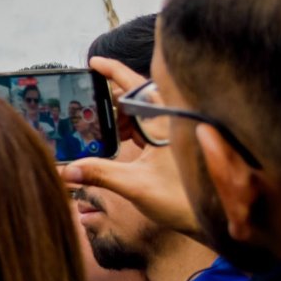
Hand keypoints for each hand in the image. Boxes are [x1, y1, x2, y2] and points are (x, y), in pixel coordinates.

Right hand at [59, 57, 202, 238]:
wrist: (213, 218)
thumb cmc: (182, 201)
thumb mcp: (135, 186)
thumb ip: (100, 174)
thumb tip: (67, 170)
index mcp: (166, 123)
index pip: (137, 86)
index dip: (114, 71)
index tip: (94, 62)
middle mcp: (173, 121)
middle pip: (138, 95)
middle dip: (113, 97)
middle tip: (91, 105)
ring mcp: (176, 130)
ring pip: (144, 109)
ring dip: (123, 115)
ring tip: (107, 129)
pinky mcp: (176, 141)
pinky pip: (151, 122)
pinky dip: (133, 126)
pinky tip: (124, 140)